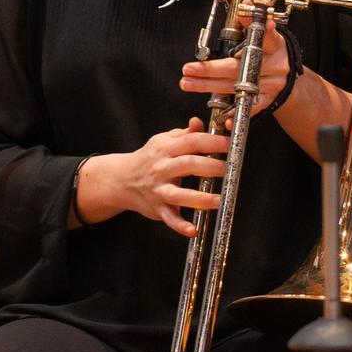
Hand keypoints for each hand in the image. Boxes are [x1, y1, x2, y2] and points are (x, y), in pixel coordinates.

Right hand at [76, 118, 228, 236]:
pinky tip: (193, 230)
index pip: (192, 141)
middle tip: (229, 169)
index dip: (212, 141)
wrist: (122, 180)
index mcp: (166, 149)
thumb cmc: (149, 159)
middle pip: (188, 165)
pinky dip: (180, 225)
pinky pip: (169, 218)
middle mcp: (162, 168)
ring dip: (200, 198)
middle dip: (211, 166)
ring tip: (218, 200)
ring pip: (179, 194)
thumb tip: (198, 122)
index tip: (229, 144)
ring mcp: (159, 189)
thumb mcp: (164, 141)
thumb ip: (184, 134)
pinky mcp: (157, 208)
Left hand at [178, 17, 290, 122]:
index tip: (247, 17)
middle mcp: (273, 67)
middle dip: (210, 70)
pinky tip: (222, 118)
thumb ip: (253, 21)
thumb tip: (247, 4)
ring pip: (236, 87)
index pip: (266, 34)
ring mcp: (270, 86)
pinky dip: (235, 114)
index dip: (258, 27)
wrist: (287, 76)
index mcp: (273, 45)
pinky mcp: (267, 101)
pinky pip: (249, 109)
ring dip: (209, 87)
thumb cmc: (271, 52)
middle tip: (188, 69)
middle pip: (237, 68)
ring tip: (188, 83)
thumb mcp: (266, 34)